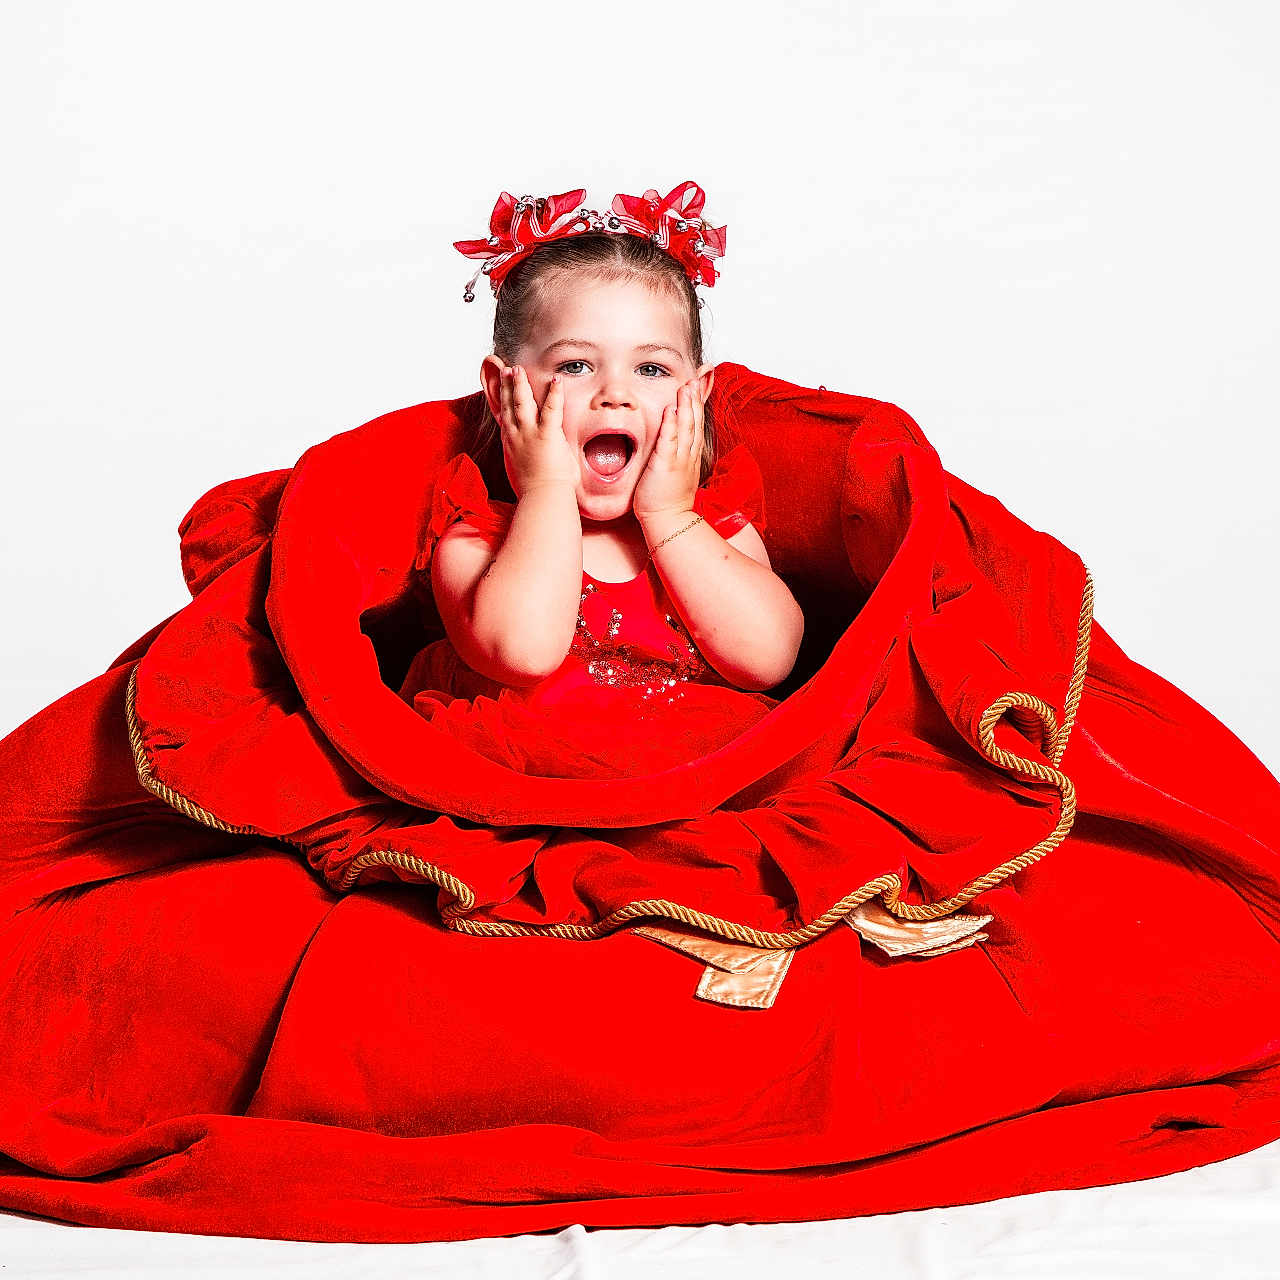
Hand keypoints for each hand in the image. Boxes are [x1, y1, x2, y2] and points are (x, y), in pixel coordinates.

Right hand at [498, 364, 579, 494]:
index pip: (503, 416)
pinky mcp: (546, 436)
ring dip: (520, 384)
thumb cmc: (535, 492)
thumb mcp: (522, 472)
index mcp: (510, 444)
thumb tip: (527, 461)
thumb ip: (524, 460)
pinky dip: (554, 394)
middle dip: (507, 385)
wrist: (541, 499)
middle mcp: (515, 436)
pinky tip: (556, 381)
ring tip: (518, 368)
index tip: (498, 386)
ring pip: (522, 402)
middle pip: (508, 404)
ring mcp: (529, 434)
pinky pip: (550, 410)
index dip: (500, 399)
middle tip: (506, 369)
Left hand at [632, 378, 704, 522]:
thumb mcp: (677, 473)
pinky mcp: (665, 466)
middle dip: (696, 398)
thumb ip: (676, 455)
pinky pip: (669, 442)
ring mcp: (678, 460)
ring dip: (687, 405)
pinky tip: (671, 410)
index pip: (696, 424)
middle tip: (696, 377)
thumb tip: (674, 443)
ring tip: (686, 386)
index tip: (699, 383)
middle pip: (695, 421)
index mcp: (690, 456)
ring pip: (686, 427)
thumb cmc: (669, 501)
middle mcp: (688, 455)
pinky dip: (671, 426)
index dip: (698, 403)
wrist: (669, 521)